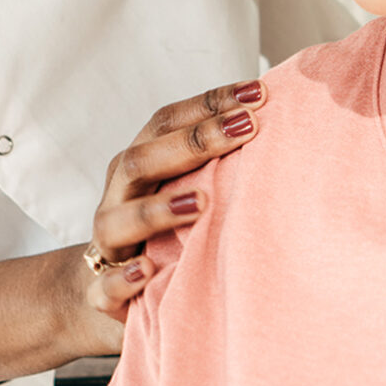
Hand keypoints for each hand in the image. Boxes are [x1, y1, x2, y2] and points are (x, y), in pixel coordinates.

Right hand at [81, 78, 265, 327]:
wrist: (110, 289)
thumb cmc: (164, 228)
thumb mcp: (185, 188)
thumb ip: (216, 162)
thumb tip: (283, 122)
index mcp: (139, 163)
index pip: (168, 122)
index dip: (210, 103)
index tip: (259, 93)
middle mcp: (119, 195)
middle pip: (143, 159)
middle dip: (195, 141)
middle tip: (248, 127)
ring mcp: (108, 243)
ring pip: (117, 220)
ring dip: (159, 209)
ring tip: (202, 202)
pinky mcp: (102, 291)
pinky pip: (104, 286)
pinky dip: (123, 278)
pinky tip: (147, 271)